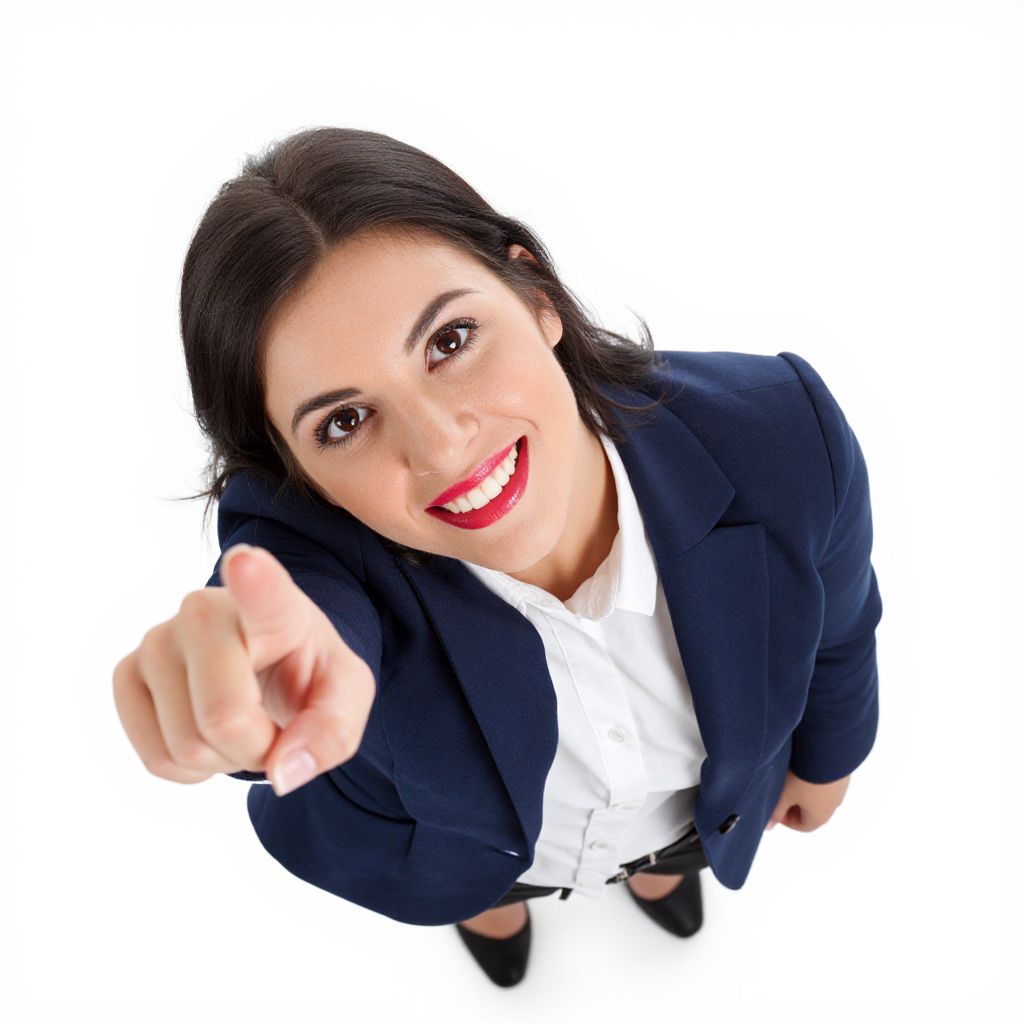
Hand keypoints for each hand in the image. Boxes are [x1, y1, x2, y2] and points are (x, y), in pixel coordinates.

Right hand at [112, 543, 376, 796]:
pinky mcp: (126, 673)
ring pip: (187, 747)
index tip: (246, 561)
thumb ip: (332, 731)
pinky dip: (190, 769)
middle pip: (224, 718)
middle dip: (257, 748)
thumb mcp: (344, 696)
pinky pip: (156, 758)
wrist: (266, 668)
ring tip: (240, 722)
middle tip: (273, 725)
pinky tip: (206, 733)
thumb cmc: (305, 672)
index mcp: (275, 605)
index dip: (253, 581)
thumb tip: (283, 772)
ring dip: (224, 760)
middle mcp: (205, 610)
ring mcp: (157, 639)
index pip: (263, 592)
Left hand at [765, 769, 850, 831]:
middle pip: (810, 809)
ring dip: (802, 785)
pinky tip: (801, 761)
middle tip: (780, 787)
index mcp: (821, 816)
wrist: (827, 748)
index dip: (785, 818)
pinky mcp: (841, 770)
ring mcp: (840, 787)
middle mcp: (834, 804)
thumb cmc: (803, 775)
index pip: (803, 826)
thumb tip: (768, 826)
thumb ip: (775, 811)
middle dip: (793, 801)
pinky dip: (812, 773)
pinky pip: (824, 777)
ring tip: (788, 772)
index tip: (775, 804)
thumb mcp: (784, 794)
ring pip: (817, 792)